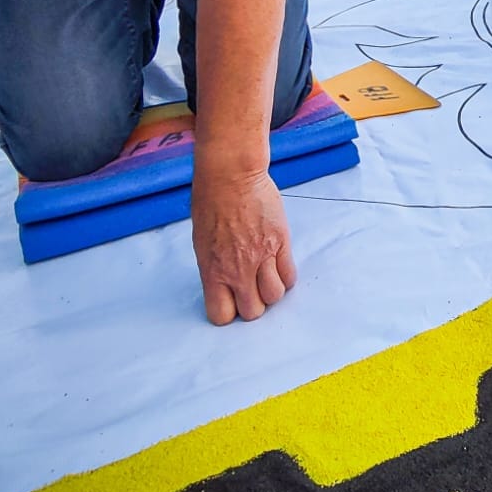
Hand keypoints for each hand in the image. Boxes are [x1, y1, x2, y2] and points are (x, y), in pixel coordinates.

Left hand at [191, 170, 296, 324]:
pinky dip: (285, 276)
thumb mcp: (202, 243)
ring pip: (274, 296)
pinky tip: (277, 265)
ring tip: (266, 276)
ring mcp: (261, 257)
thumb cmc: (210, 203)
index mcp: (212, 271)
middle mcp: (237, 269)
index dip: (228, 311)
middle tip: (251, 288)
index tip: (231, 301)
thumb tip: (226, 284)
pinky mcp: (280, 243)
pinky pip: (289, 275)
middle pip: (253, 311)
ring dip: (271, 291)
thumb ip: (215, 268)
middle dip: (253, 304)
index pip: (221, 315)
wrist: (230, 176)